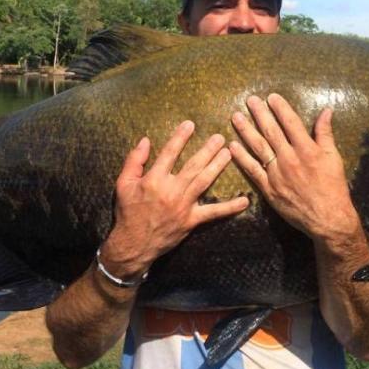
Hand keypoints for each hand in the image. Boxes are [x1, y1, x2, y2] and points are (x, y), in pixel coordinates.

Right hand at [100, 121, 249, 279]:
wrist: (133, 244)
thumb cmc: (128, 212)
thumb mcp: (123, 184)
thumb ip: (134, 161)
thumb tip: (145, 140)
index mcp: (154, 180)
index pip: (169, 153)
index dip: (180, 137)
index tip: (190, 124)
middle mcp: (171, 190)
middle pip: (193, 165)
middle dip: (208, 150)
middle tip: (220, 137)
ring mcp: (184, 206)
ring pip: (204, 182)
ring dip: (218, 166)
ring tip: (229, 153)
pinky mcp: (191, 220)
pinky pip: (213, 213)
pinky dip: (230, 207)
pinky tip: (244, 201)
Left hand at [229, 94, 360, 243]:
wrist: (328, 218)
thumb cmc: (333, 187)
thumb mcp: (333, 157)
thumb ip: (326, 133)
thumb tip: (326, 111)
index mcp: (307, 149)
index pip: (291, 122)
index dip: (280, 108)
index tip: (271, 97)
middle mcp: (290, 158)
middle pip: (271, 131)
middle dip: (259, 114)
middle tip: (249, 100)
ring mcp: (277, 174)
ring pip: (258, 147)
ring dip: (246, 131)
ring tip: (236, 117)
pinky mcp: (269, 189)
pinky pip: (253, 170)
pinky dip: (242, 158)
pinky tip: (232, 146)